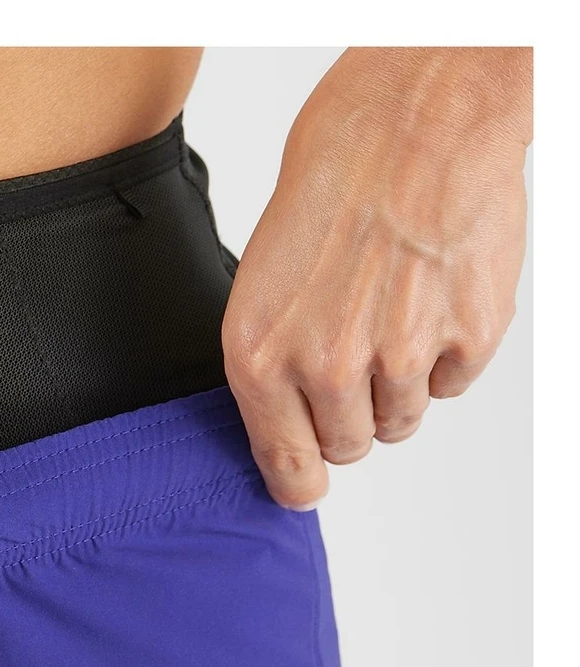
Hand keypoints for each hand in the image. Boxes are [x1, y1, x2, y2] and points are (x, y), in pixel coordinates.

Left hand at [221, 47, 531, 509]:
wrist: (413, 119)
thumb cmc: (330, 186)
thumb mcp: (261, 284)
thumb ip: (272, 368)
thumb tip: (286, 432)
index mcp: (262, 357)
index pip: (286, 467)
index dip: (298, 481)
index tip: (305, 485)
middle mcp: (328, 368)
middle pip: (349, 448)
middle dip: (348, 414)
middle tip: (353, 349)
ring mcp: (402, 358)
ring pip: (401, 422)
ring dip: (396, 385)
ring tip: (389, 311)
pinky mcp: (467, 339)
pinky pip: (451, 386)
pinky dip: (442, 354)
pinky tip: (427, 297)